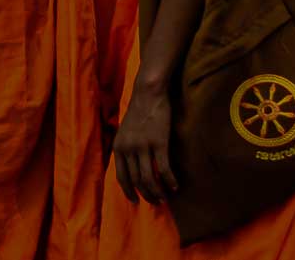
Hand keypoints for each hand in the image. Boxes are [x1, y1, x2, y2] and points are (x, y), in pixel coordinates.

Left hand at [113, 88, 180, 202]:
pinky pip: (163, 169)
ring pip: (149, 178)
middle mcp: (128, 149)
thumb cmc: (139, 111)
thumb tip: (131, 164)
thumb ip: (126, 147)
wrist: (148, 93)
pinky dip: (170, 181)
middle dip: (146, 195)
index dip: (128, 191)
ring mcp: (143, 146)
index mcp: (118, 147)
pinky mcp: (159, 143)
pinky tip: (175, 186)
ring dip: (158, 192)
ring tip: (165, 198)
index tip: (135, 201)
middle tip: (155, 202)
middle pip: (136, 181)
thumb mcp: (125, 131)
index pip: (121, 176)